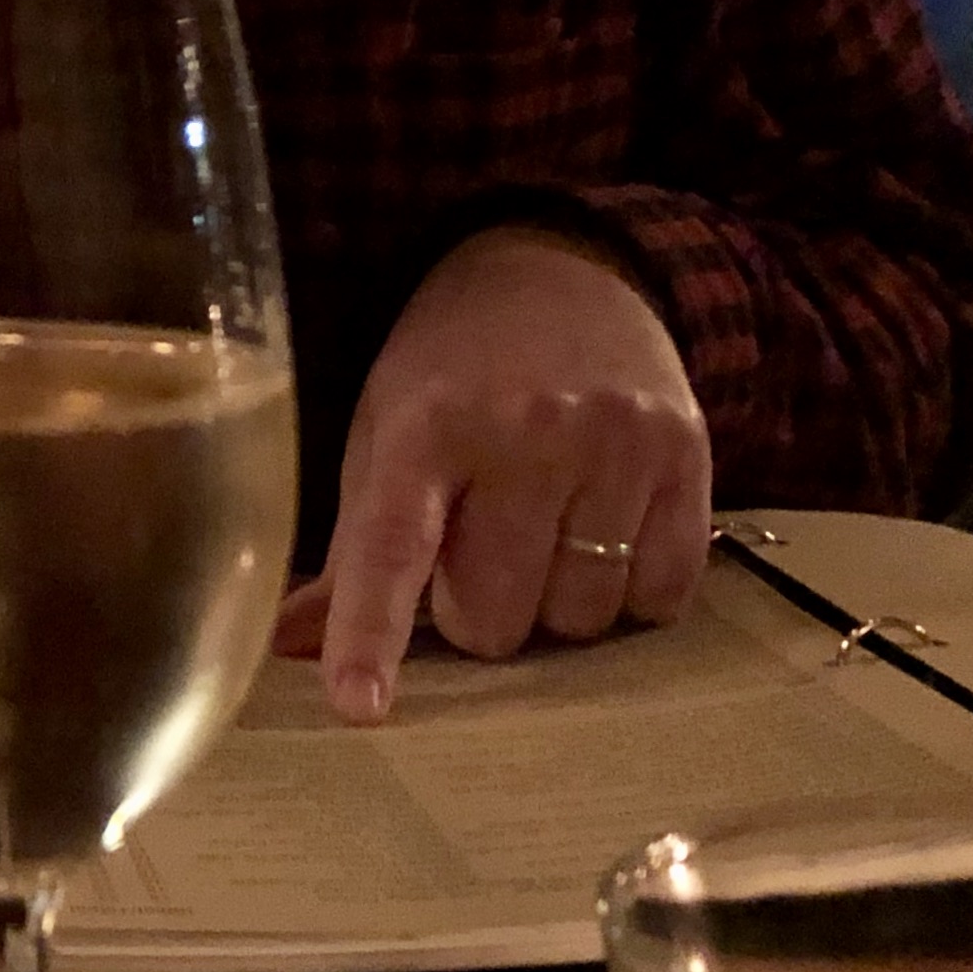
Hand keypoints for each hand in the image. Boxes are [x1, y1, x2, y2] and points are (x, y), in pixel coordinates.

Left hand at [274, 225, 709, 722]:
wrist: (563, 266)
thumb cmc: (453, 369)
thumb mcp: (385, 431)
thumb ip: (351, 549)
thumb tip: (287, 649)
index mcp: (425, 424)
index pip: (391, 547)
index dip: (373, 633)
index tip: (360, 705)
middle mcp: (523, 430)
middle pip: (496, 616)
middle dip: (478, 612)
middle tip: (479, 549)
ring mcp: (613, 441)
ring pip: (581, 617)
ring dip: (556, 604)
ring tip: (545, 532)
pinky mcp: (685, 454)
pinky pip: (659, 596)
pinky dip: (630, 591)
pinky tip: (607, 531)